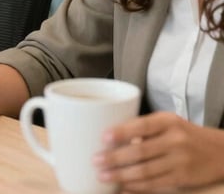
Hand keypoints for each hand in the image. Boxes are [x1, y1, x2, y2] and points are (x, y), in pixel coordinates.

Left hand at [93, 111, 223, 190]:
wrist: (218, 151)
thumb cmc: (184, 134)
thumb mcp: (168, 123)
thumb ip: (145, 129)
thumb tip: (112, 139)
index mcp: (167, 121)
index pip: (142, 126)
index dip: (122, 132)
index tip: (104, 138)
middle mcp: (175, 140)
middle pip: (141, 151)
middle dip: (116, 158)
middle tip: (96, 161)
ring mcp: (180, 161)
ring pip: (146, 171)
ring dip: (122, 175)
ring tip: (104, 176)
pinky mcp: (183, 179)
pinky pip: (156, 184)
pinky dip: (137, 187)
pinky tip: (123, 188)